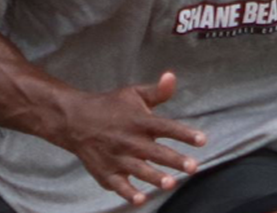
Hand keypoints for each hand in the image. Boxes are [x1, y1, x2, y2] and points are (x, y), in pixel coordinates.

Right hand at [53, 72, 206, 206]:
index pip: (166, 127)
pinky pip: (119, 185)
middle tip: (193, 167)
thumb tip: (172, 76)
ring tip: (171, 183)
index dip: (184, 134)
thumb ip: (157, 91)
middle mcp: (129, 140)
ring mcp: (117, 158)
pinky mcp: (106, 172)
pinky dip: (128, 193)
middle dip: (175, 160)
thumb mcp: (133, 93)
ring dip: (155, 177)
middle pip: (155, 151)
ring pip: (139, 170)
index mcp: (139, 121)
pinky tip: (141, 199)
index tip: (202, 140)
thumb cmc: (110, 106)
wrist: (75, 120)